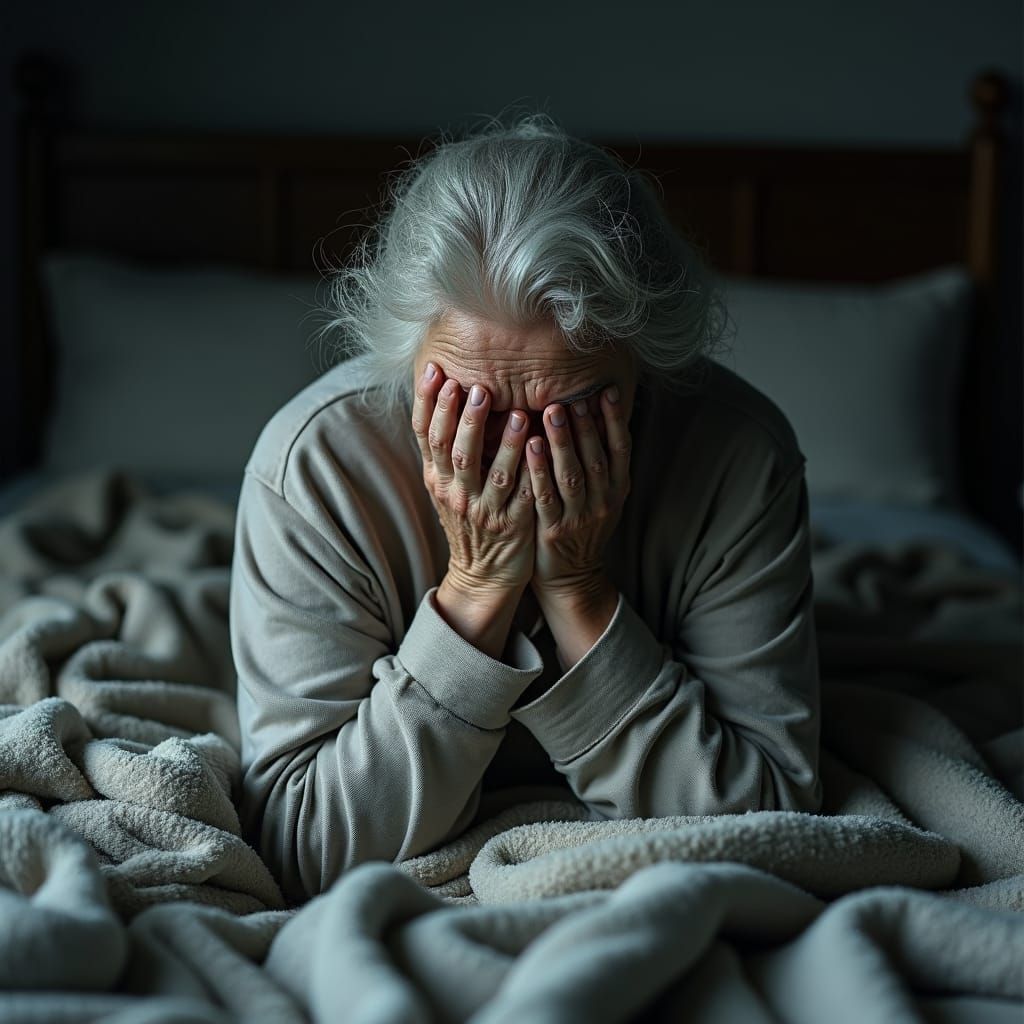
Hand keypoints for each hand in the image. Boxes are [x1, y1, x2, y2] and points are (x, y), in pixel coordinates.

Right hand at [411, 362, 535, 595]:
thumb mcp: (447, 485)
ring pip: (492, 472)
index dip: (427, 402)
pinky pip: (522, 495)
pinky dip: (531, 471)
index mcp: (436, 478)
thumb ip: (447, 448)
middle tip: (475, 387)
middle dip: (464, 417)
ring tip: (516, 413)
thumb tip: (445, 391)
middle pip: (454, 450)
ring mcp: (482, 511)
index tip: (436, 371)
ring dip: (504, 442)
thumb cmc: (468, 520)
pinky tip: (541, 449)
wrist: (482, 574)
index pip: (425, 434)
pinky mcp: (510, 525)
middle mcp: (454, 493)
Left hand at [525, 385, 631, 600]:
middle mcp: (603, 501)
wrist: (571, 577)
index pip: (621, 448)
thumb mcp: (601, 496)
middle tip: (571, 394)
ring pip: (573, 474)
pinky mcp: (554, 530)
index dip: (615, 419)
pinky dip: (539, 469)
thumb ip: (598, 461)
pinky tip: (530, 445)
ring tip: (551, 411)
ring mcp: (579, 517)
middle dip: (585, 424)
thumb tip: (590, 411)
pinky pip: (546, 495)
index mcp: (618, 489)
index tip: (607, 391)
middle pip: (596, 457)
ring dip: (562, 441)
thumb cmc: (580, 526)